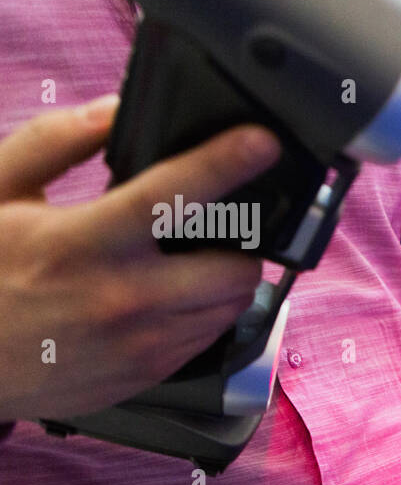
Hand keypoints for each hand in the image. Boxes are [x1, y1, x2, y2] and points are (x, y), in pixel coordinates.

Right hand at [0, 95, 280, 421]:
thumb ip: (55, 143)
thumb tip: (114, 109)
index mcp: (82, 243)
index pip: (172, 196)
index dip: (225, 163)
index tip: (261, 142)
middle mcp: (122, 298)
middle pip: (233, 267)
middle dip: (237, 240)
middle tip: (218, 227)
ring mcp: (141, 345)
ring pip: (232, 306)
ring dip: (225, 278)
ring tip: (190, 262)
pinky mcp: (149, 375)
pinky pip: (209, 338)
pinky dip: (205, 312)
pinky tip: (170, 298)